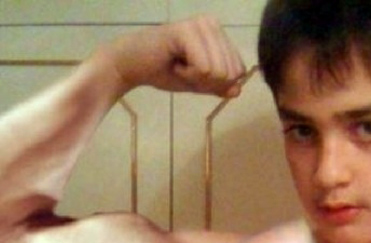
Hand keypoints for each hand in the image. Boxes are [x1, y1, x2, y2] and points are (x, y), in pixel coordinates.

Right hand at [104, 16, 246, 97]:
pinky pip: (204, 68)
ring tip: (178, 65)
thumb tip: (237, 91)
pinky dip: (188, 75)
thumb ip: (219, 86)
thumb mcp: (198, 83)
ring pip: (219, 72)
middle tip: (184, 70)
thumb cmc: (164, 71)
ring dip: (195, 78)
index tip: (193, 73)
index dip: (216, 83)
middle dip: (206, 82)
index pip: (238, 70)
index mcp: (219, 33)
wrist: (132, 65)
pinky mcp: (187, 31)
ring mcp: (201, 25)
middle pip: (230, 73)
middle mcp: (213, 23)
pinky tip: (174, 63)